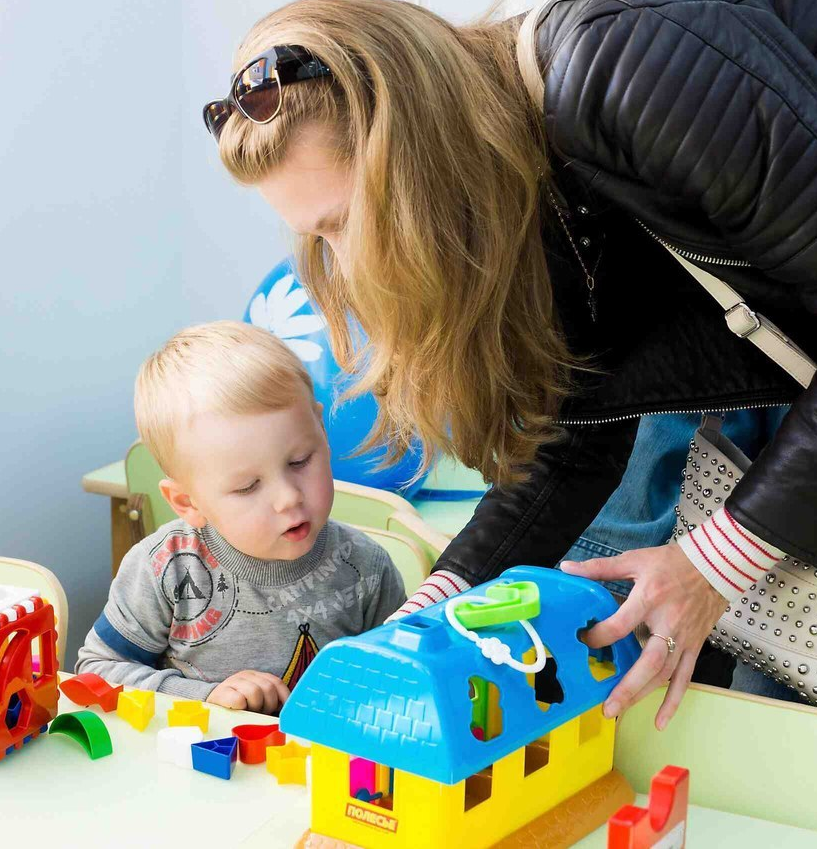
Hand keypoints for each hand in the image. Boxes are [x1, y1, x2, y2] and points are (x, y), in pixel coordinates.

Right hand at [206, 670, 289, 713]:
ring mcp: (233, 681)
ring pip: (255, 692)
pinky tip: (238, 710)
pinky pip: (238, 699)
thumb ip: (269, 701)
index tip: (284, 710)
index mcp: (258, 676)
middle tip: (260, 713)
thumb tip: (286, 712)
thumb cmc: (238, 706)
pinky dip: (241, 707)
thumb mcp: (255, 700)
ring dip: (254, 707)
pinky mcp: (221, 692)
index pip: (276, 683)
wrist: (210, 703)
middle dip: (268, 705)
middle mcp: (247, 675)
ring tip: (249, 712)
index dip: (284, 697)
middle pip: (268, 688)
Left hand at [561, 544, 728, 729]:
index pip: (621, 625)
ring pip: (664, 675)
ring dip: (642, 695)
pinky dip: (673, 701)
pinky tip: (660, 721)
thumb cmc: (672, 562)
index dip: (600, 636)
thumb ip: (599, 567)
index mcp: (649, 599)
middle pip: (648, 662)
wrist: (716, 565)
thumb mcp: (634, 560)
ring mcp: (684, 639)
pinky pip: (684, 678)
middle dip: (627, 687)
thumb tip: (567, 568)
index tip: (584, 640)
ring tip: (620, 711)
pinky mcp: (694, 647)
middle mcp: (668, 624)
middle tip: (606, 706)